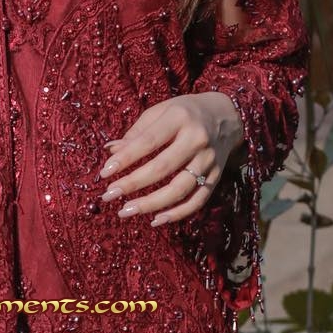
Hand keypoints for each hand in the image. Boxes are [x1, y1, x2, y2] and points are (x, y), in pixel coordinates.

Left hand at [97, 93, 244, 227]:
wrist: (227, 115)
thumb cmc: (185, 112)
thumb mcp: (161, 111)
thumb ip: (137, 132)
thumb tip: (110, 151)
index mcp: (180, 117)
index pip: (148, 142)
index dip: (126, 159)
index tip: (104, 173)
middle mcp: (197, 139)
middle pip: (163, 167)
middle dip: (133, 184)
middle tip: (109, 195)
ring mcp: (209, 160)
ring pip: (180, 188)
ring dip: (151, 204)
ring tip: (125, 211)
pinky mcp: (216, 176)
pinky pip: (198, 200)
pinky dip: (178, 214)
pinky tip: (156, 220)